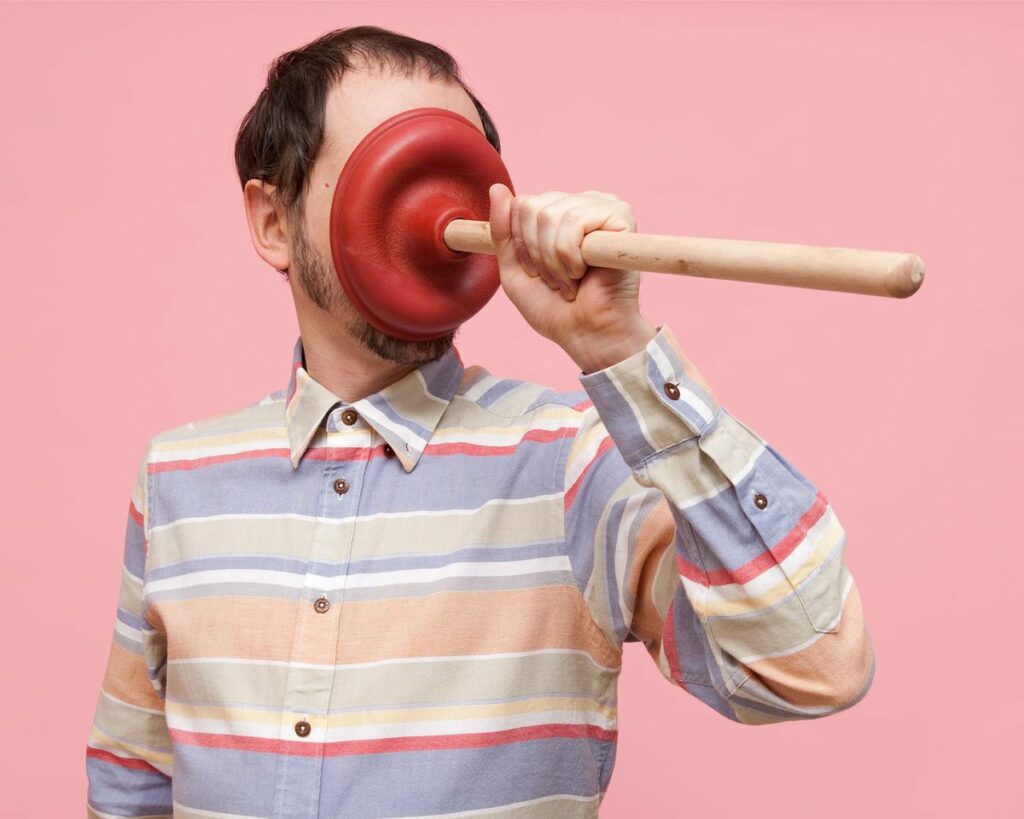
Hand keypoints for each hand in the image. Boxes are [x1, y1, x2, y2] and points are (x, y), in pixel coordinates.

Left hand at [488, 185, 656, 372]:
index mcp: (561, 210)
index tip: (537, 272)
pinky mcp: (621, 218)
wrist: (587, 334)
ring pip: (551, 216)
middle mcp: (583, 203)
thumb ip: (501, 231)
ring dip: (554, 261)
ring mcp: (604, 207)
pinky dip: (569, 258)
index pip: (522, 205)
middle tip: (557, 280)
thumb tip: (497, 188)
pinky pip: (574, 225)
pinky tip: (584, 273)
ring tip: (571, 280)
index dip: (522, 245)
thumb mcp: (514, 268)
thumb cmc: (555, 307)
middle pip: (533, 208)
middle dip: (536, 254)